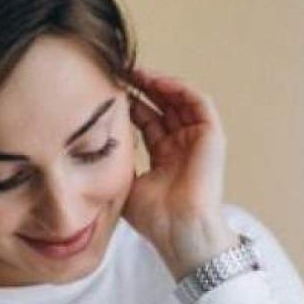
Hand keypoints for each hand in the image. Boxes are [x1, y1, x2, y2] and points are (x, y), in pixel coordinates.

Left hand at [123, 66, 237, 276]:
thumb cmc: (155, 217)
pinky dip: (179, 88)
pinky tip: (157, 82)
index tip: (108, 90)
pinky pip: (199, 103)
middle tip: (120, 72)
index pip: (148, 121)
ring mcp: (198, 141)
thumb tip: (90, 141)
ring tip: (136, 71)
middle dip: (143, 87)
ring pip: (181, 100)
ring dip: (159, 83)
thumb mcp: (124, 182)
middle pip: (164, 106)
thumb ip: (115, 161)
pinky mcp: (212, 137)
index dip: (130, 103)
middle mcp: (183, 147)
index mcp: (165, 158)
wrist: (179, 231)